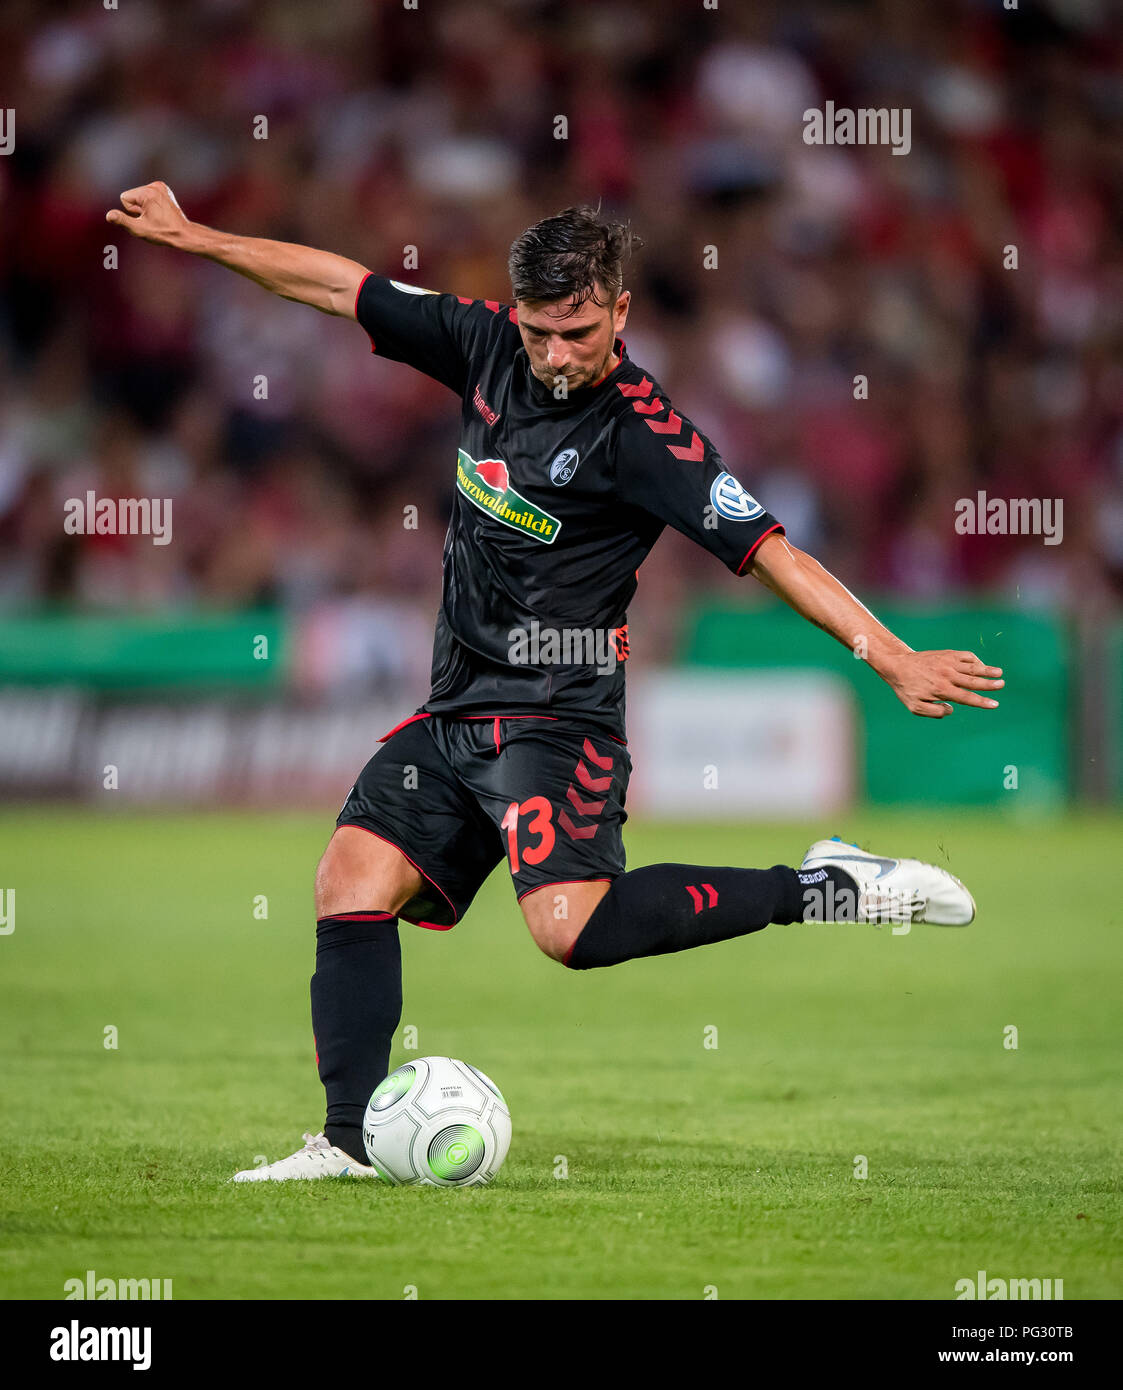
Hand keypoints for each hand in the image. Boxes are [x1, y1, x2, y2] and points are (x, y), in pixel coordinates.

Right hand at [105, 180, 191, 247]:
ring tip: (157, 216)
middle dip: (137, 208)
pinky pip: (147, 194)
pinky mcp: (164, 189)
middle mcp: (155, 185)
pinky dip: (150, 203)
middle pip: (131, 195)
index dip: (132, 211)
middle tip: (153, 218)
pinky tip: (159, 212)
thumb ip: (122, 221)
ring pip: (139, 195)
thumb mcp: (139, 229)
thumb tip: (109, 216)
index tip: (146, 218)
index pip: (124, 198)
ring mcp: (161, 186)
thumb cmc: (162, 233)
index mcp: (148, 193)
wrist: (184, 234)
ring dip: (144, 207)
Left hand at [881, 649, 1003, 717]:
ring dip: (987, 669)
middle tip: (1002, 685)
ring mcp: (948, 663)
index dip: (982, 702)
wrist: (898, 665)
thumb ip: (934, 712)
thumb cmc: (907, 688)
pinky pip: (966, 656)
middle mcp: (947, 676)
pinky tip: (981, 666)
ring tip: (999, 673)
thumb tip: (951, 709)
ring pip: (972, 667)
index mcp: (941, 690)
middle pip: (973, 681)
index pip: (967, 698)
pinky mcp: (947, 654)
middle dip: (989, 684)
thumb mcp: (915, 707)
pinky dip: (975, 661)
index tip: (995, 704)